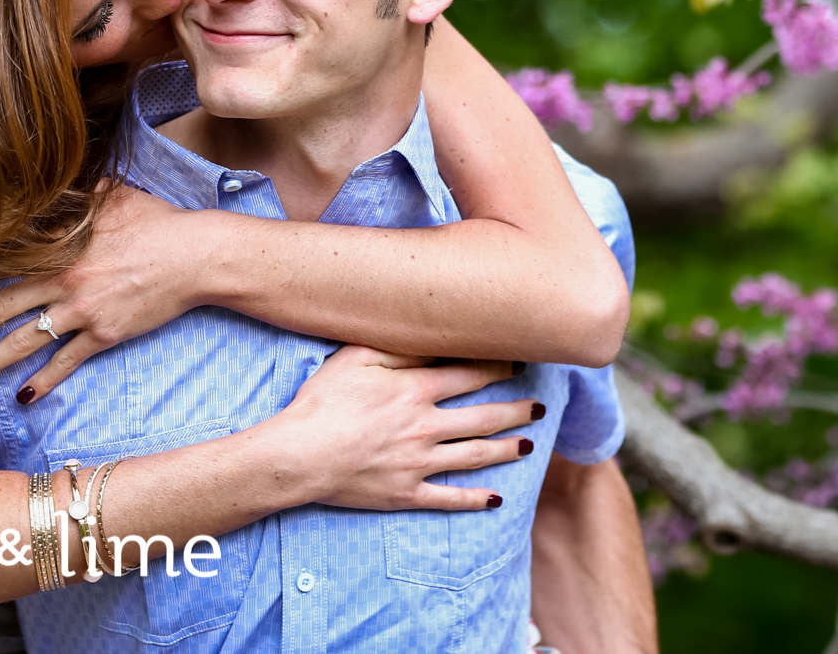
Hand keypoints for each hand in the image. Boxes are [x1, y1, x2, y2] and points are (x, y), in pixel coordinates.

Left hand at [0, 184, 207, 402]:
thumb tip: (65, 179)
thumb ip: (82, 192)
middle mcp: (62, 280)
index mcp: (57, 246)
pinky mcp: (105, 333)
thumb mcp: (115, 195)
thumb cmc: (157, 221)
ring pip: (24, 340)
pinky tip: (23, 399)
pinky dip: (44, 381)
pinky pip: (66, 362)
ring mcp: (82, 309)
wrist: (197, 255)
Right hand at [268, 346, 544, 511]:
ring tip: (528, 444)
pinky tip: (496, 499)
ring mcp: (419, 463)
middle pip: (484, 417)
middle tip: (539, 408)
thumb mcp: (357, 357)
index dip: (499, 367)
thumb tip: (434, 337)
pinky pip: (448, 499)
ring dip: (506, 449)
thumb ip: (400, 349)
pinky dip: (474, 500)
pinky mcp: (406, 493)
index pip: (471, 375)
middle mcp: (426, 426)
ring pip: (475, 456)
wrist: (298, 454)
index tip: (519, 362)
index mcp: (416, 390)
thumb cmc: (322, 400)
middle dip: (516, 410)